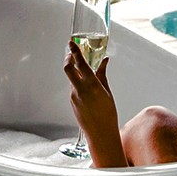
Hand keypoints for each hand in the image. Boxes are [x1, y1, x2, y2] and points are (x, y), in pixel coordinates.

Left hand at [63, 40, 126, 167]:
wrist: (100, 133)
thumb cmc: (108, 114)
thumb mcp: (107, 92)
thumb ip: (102, 74)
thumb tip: (104, 61)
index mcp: (91, 85)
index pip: (80, 63)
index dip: (74, 51)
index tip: (71, 42)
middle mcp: (80, 89)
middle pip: (68, 68)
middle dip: (68, 58)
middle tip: (72, 53)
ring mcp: (74, 96)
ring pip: (71, 78)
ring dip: (75, 71)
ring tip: (84, 69)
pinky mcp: (73, 102)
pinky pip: (74, 88)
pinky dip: (78, 82)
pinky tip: (87, 86)